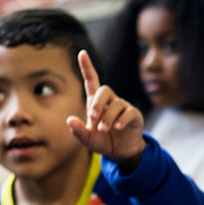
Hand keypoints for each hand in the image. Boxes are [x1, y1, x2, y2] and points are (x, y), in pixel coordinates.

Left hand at [67, 50, 145, 166]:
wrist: (121, 152)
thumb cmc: (102, 141)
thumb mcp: (87, 139)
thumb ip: (78, 131)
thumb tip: (69, 120)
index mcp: (96, 103)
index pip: (91, 80)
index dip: (87, 67)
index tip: (82, 53)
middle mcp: (110, 101)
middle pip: (105, 89)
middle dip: (97, 102)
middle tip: (92, 116)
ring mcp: (123, 107)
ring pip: (116, 103)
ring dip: (108, 117)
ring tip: (104, 129)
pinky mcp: (134, 115)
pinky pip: (128, 112)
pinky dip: (121, 120)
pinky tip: (117, 127)